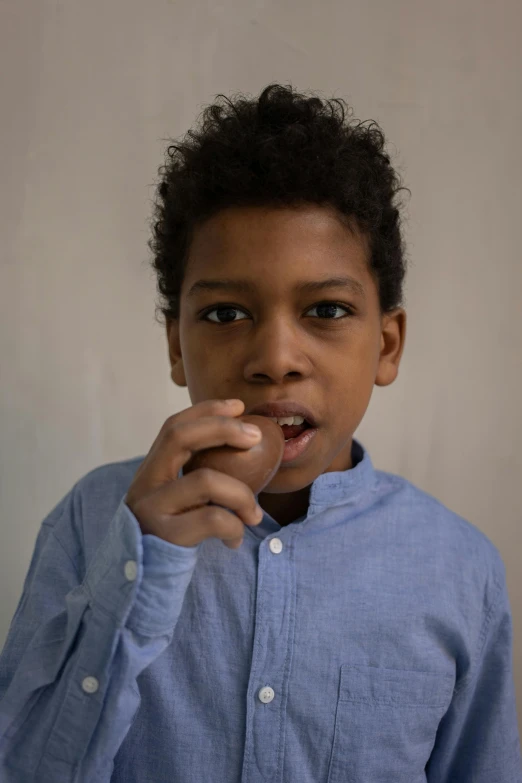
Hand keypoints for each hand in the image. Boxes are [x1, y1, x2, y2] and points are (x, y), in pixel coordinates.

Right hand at [125, 399, 263, 548]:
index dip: (206, 410)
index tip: (239, 405)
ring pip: (206, 480)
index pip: (174, 426)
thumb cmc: (171, 538)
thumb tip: (246, 448)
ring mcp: (151, 508)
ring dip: (242, 495)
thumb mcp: (177, 502)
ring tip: (255, 515)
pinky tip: (235, 541)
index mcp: (151, 471)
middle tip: (256, 436)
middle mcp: (145, 483)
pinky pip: (213, 519)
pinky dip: (234, 527)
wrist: (140, 585)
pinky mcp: (165, 534)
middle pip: (180, 436)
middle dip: (223, 428)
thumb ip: (196, 478)